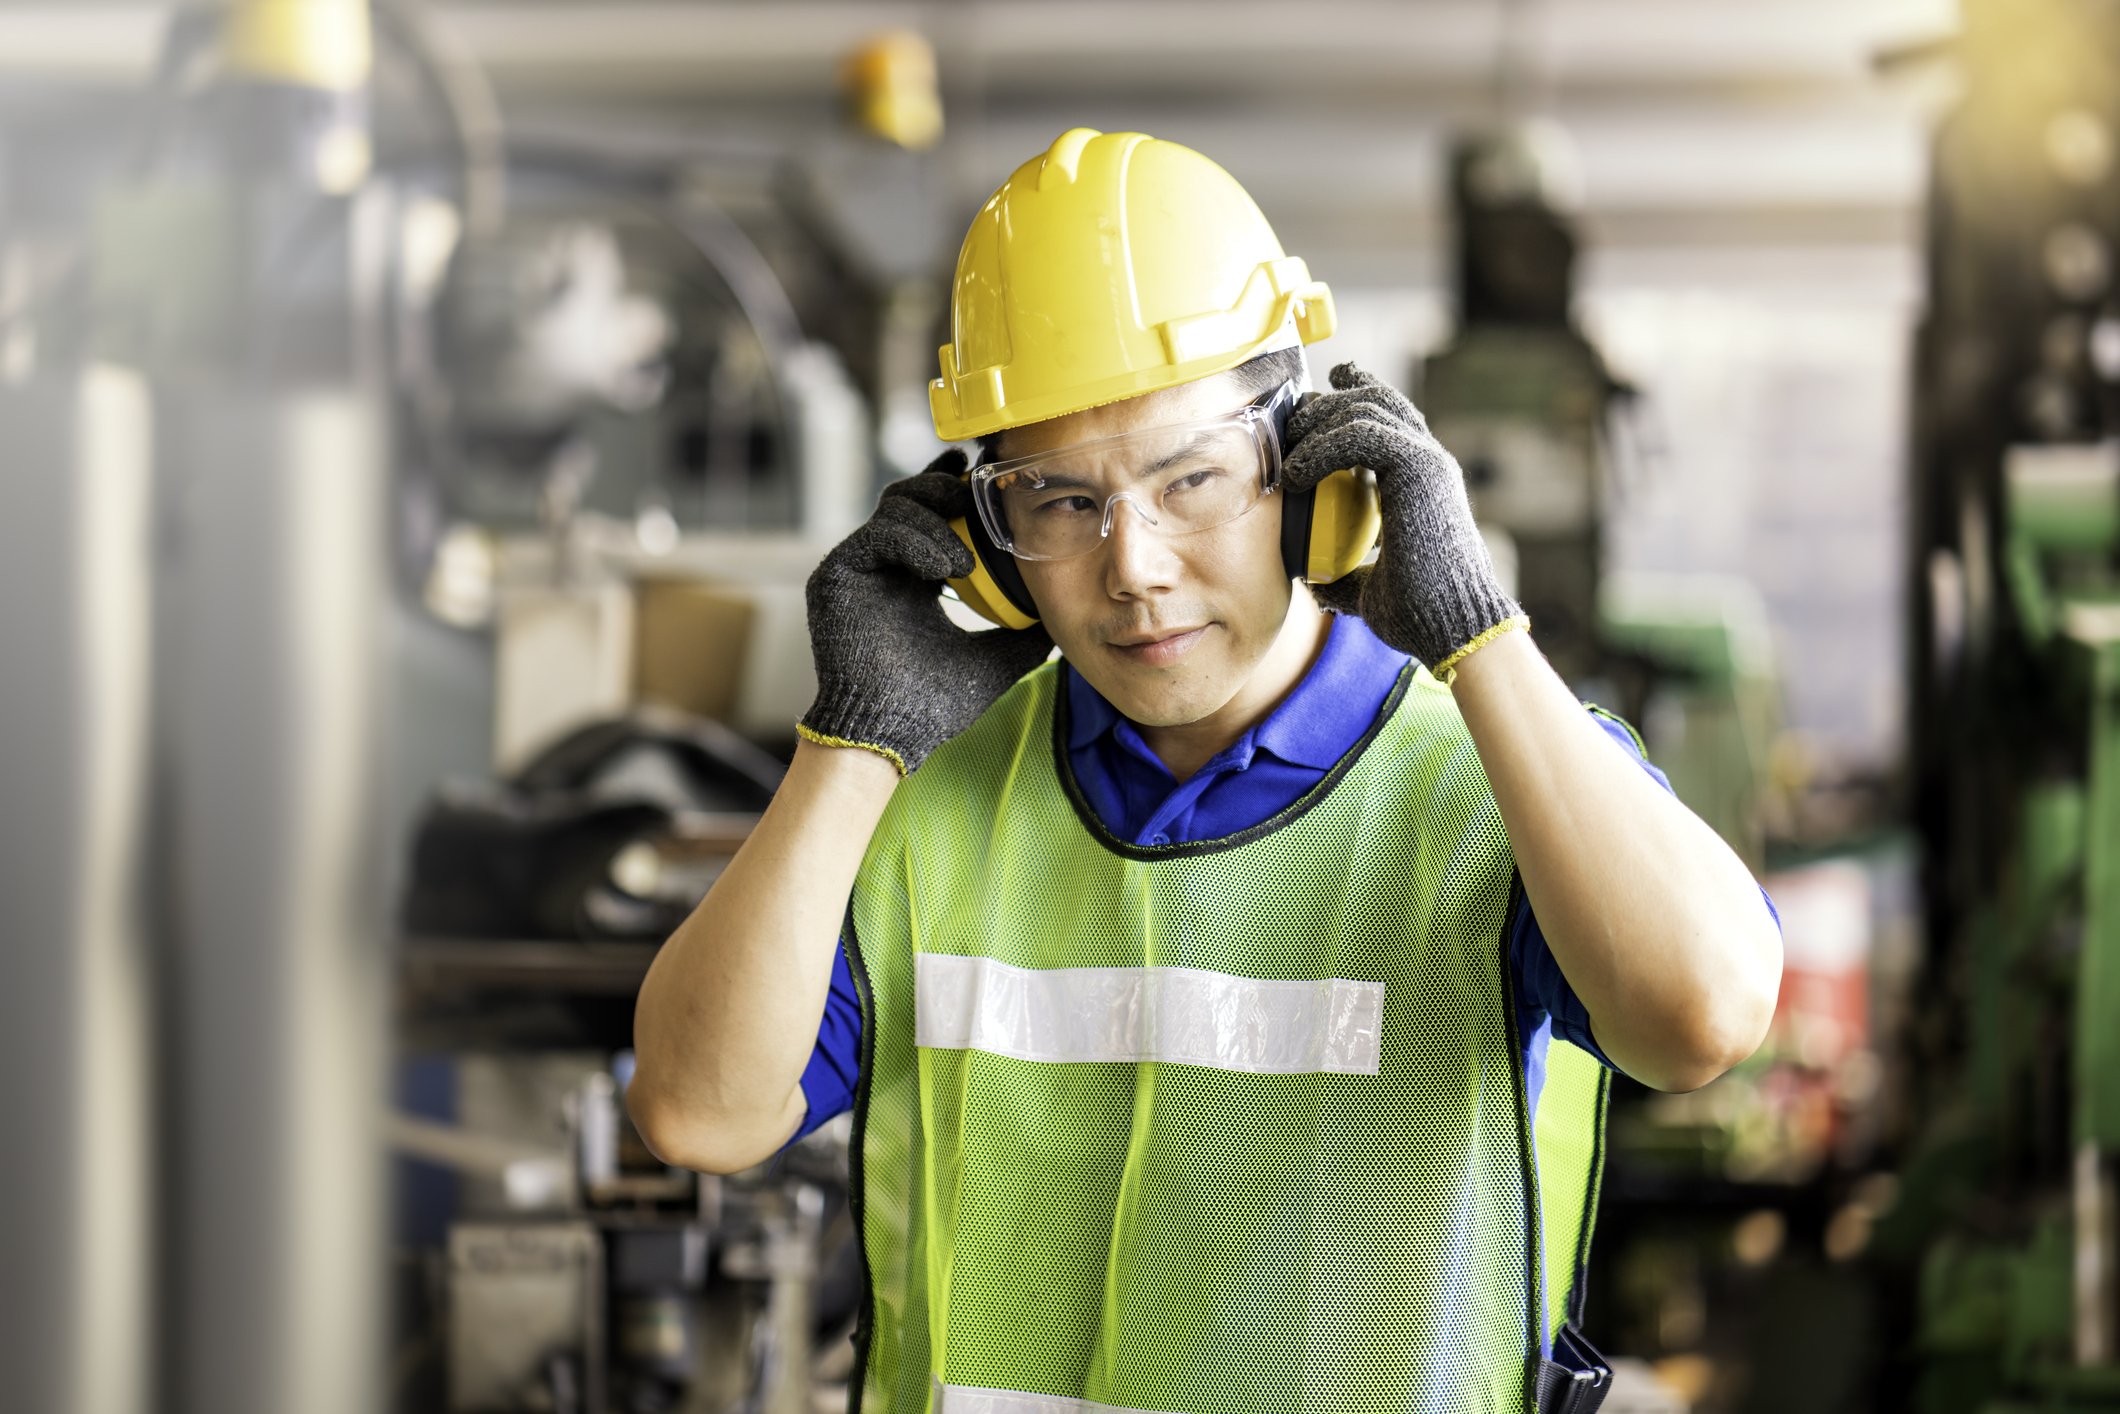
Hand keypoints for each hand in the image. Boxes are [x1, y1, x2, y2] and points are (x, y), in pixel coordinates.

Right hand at [799, 450, 1053, 772]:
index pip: (934, 515)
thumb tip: (1064, 611)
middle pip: (910, 497)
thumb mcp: (997, 656)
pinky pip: (877, 534)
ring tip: (965, 561)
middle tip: (974, 496)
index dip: (954, 486)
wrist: (894, 733)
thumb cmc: (937, 704)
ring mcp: (858, 567)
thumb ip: (1026, 630)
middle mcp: (884, 566)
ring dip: (937, 522)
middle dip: (944, 486)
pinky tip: (943, 570)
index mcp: (916, 578)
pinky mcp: (836, 574)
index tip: (981, 470)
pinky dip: (914, 542)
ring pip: (895, 507)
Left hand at [1280, 362, 1519, 671]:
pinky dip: (1324, 446)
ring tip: (1288, 454)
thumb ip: (1345, 577)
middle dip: (1326, 402)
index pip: (1389, 418)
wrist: (1454, 629)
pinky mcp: (1421, 468)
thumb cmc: (1419, 616)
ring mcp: (1429, 461)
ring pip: (1368, 407)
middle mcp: (1429, 462)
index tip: (1325, 385)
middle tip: (1290, 423)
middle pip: (1375, 400)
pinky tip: (1298, 473)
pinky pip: (1363, 433)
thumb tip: (1314, 582)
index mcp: (1422, 481)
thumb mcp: (1369, 589)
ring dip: (1319, 420)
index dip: (1357, 392)